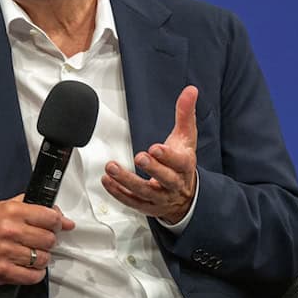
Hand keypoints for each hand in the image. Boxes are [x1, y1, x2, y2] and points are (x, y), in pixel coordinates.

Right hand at [0, 194, 74, 284]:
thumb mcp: (9, 205)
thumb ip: (36, 207)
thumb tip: (63, 218)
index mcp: (13, 211)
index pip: (50, 218)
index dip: (57, 223)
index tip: (56, 226)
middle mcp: (10, 231)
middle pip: (49, 240)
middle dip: (49, 241)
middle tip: (41, 241)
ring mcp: (6, 252)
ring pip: (43, 259)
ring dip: (42, 258)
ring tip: (33, 253)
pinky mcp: (3, 271)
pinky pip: (33, 276)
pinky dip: (36, 273)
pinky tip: (30, 267)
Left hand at [102, 85, 198, 223]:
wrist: (185, 195)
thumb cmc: (182, 163)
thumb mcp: (186, 137)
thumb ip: (185, 114)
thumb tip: (190, 90)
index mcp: (184, 166)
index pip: (180, 163)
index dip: (168, 156)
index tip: (155, 148)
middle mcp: (174, 184)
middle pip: (165, 179)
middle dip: (152, 169)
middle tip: (139, 157)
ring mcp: (160, 197)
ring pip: (144, 192)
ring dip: (127, 181)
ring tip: (112, 168)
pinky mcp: (147, 206)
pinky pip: (132, 202)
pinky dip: (118, 193)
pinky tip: (107, 181)